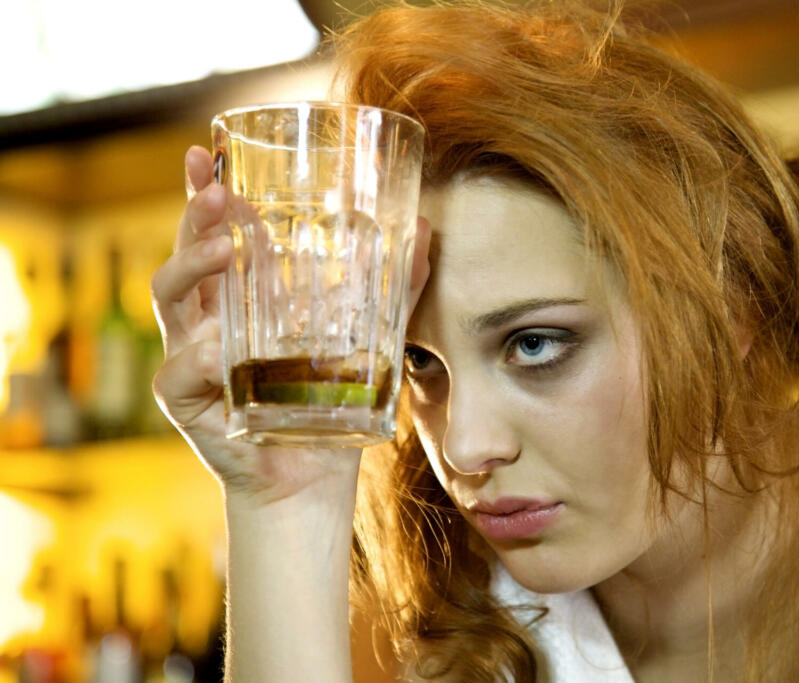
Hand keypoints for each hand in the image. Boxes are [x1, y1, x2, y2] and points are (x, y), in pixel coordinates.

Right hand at [151, 146, 431, 505]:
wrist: (312, 479)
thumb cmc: (328, 404)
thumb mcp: (367, 339)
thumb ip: (392, 289)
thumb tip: (426, 231)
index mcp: (240, 299)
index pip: (215, 236)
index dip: (205, 194)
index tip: (207, 152)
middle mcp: (207, 321)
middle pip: (185, 253)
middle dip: (196, 216)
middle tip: (221, 192)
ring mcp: (189, 357)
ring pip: (169, 299)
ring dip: (191, 268)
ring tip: (221, 249)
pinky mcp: (185, 400)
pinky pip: (181, 370)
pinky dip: (198, 357)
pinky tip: (216, 351)